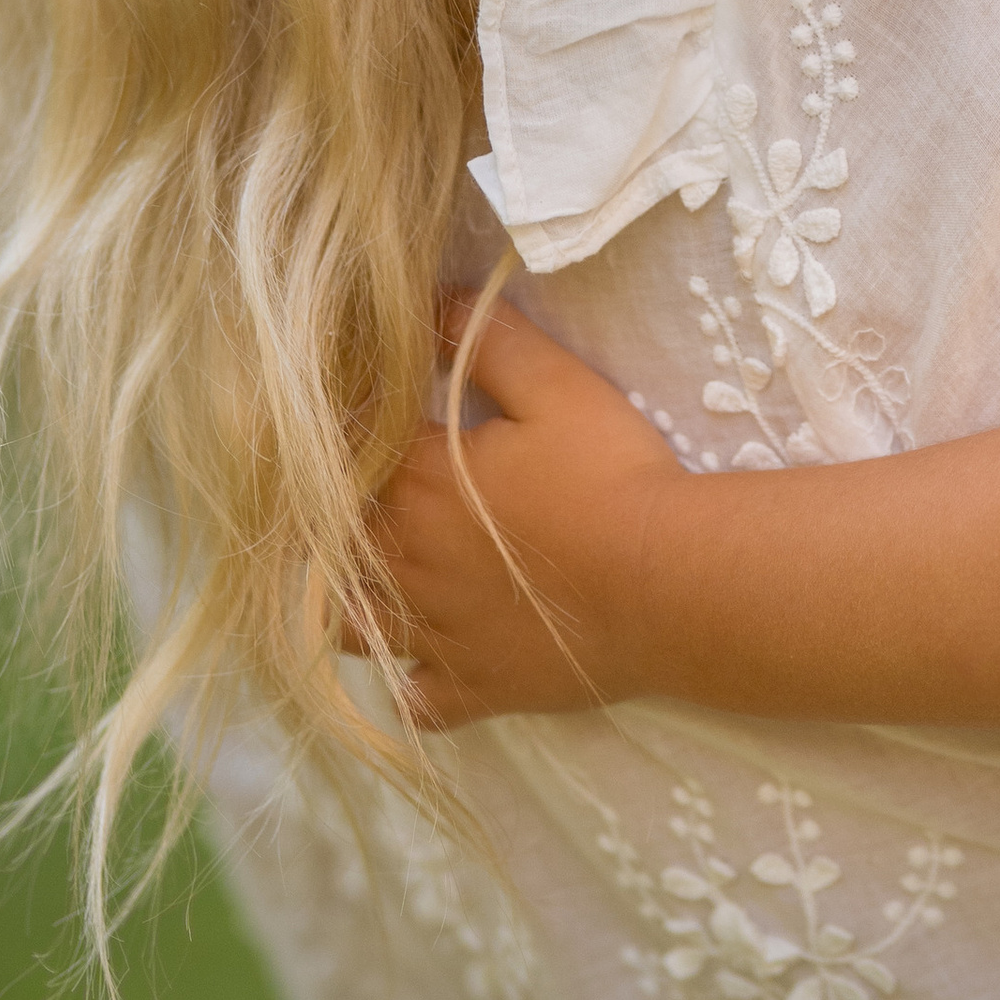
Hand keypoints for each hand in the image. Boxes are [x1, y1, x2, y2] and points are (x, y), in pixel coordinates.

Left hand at [358, 296, 682, 728]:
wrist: (664, 582)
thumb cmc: (611, 475)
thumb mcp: (557, 385)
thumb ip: (487, 340)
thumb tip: (430, 302)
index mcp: (415, 483)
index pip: (349, 454)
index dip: (353, 435)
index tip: (369, 421)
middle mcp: (404, 563)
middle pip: (335, 541)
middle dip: (340, 517)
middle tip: (374, 495)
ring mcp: (433, 635)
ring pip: (354, 626)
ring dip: (353, 602)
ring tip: (379, 580)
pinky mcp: (471, 688)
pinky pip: (416, 698)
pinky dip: (413, 681)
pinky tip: (429, 661)